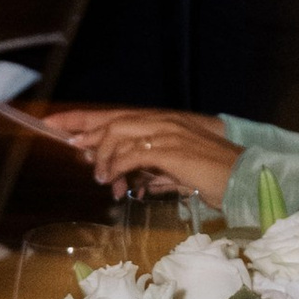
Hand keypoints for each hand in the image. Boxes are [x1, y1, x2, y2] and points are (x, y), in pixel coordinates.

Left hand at [43, 109, 244, 204]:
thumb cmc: (213, 177)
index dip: (84, 119)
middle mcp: (164, 122)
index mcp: (164, 123)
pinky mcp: (171, 150)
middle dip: (83, 130)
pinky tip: (116, 182)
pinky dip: (118, 167)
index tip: (56, 123)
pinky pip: (132, 154)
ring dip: (104, 158)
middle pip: (112, 120)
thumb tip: (130, 183)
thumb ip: (152, 172)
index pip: (117, 115)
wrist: (242, 179)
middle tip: (64, 141)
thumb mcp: (176, 173)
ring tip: (104, 179)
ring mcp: (168, 133)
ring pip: (118, 135)